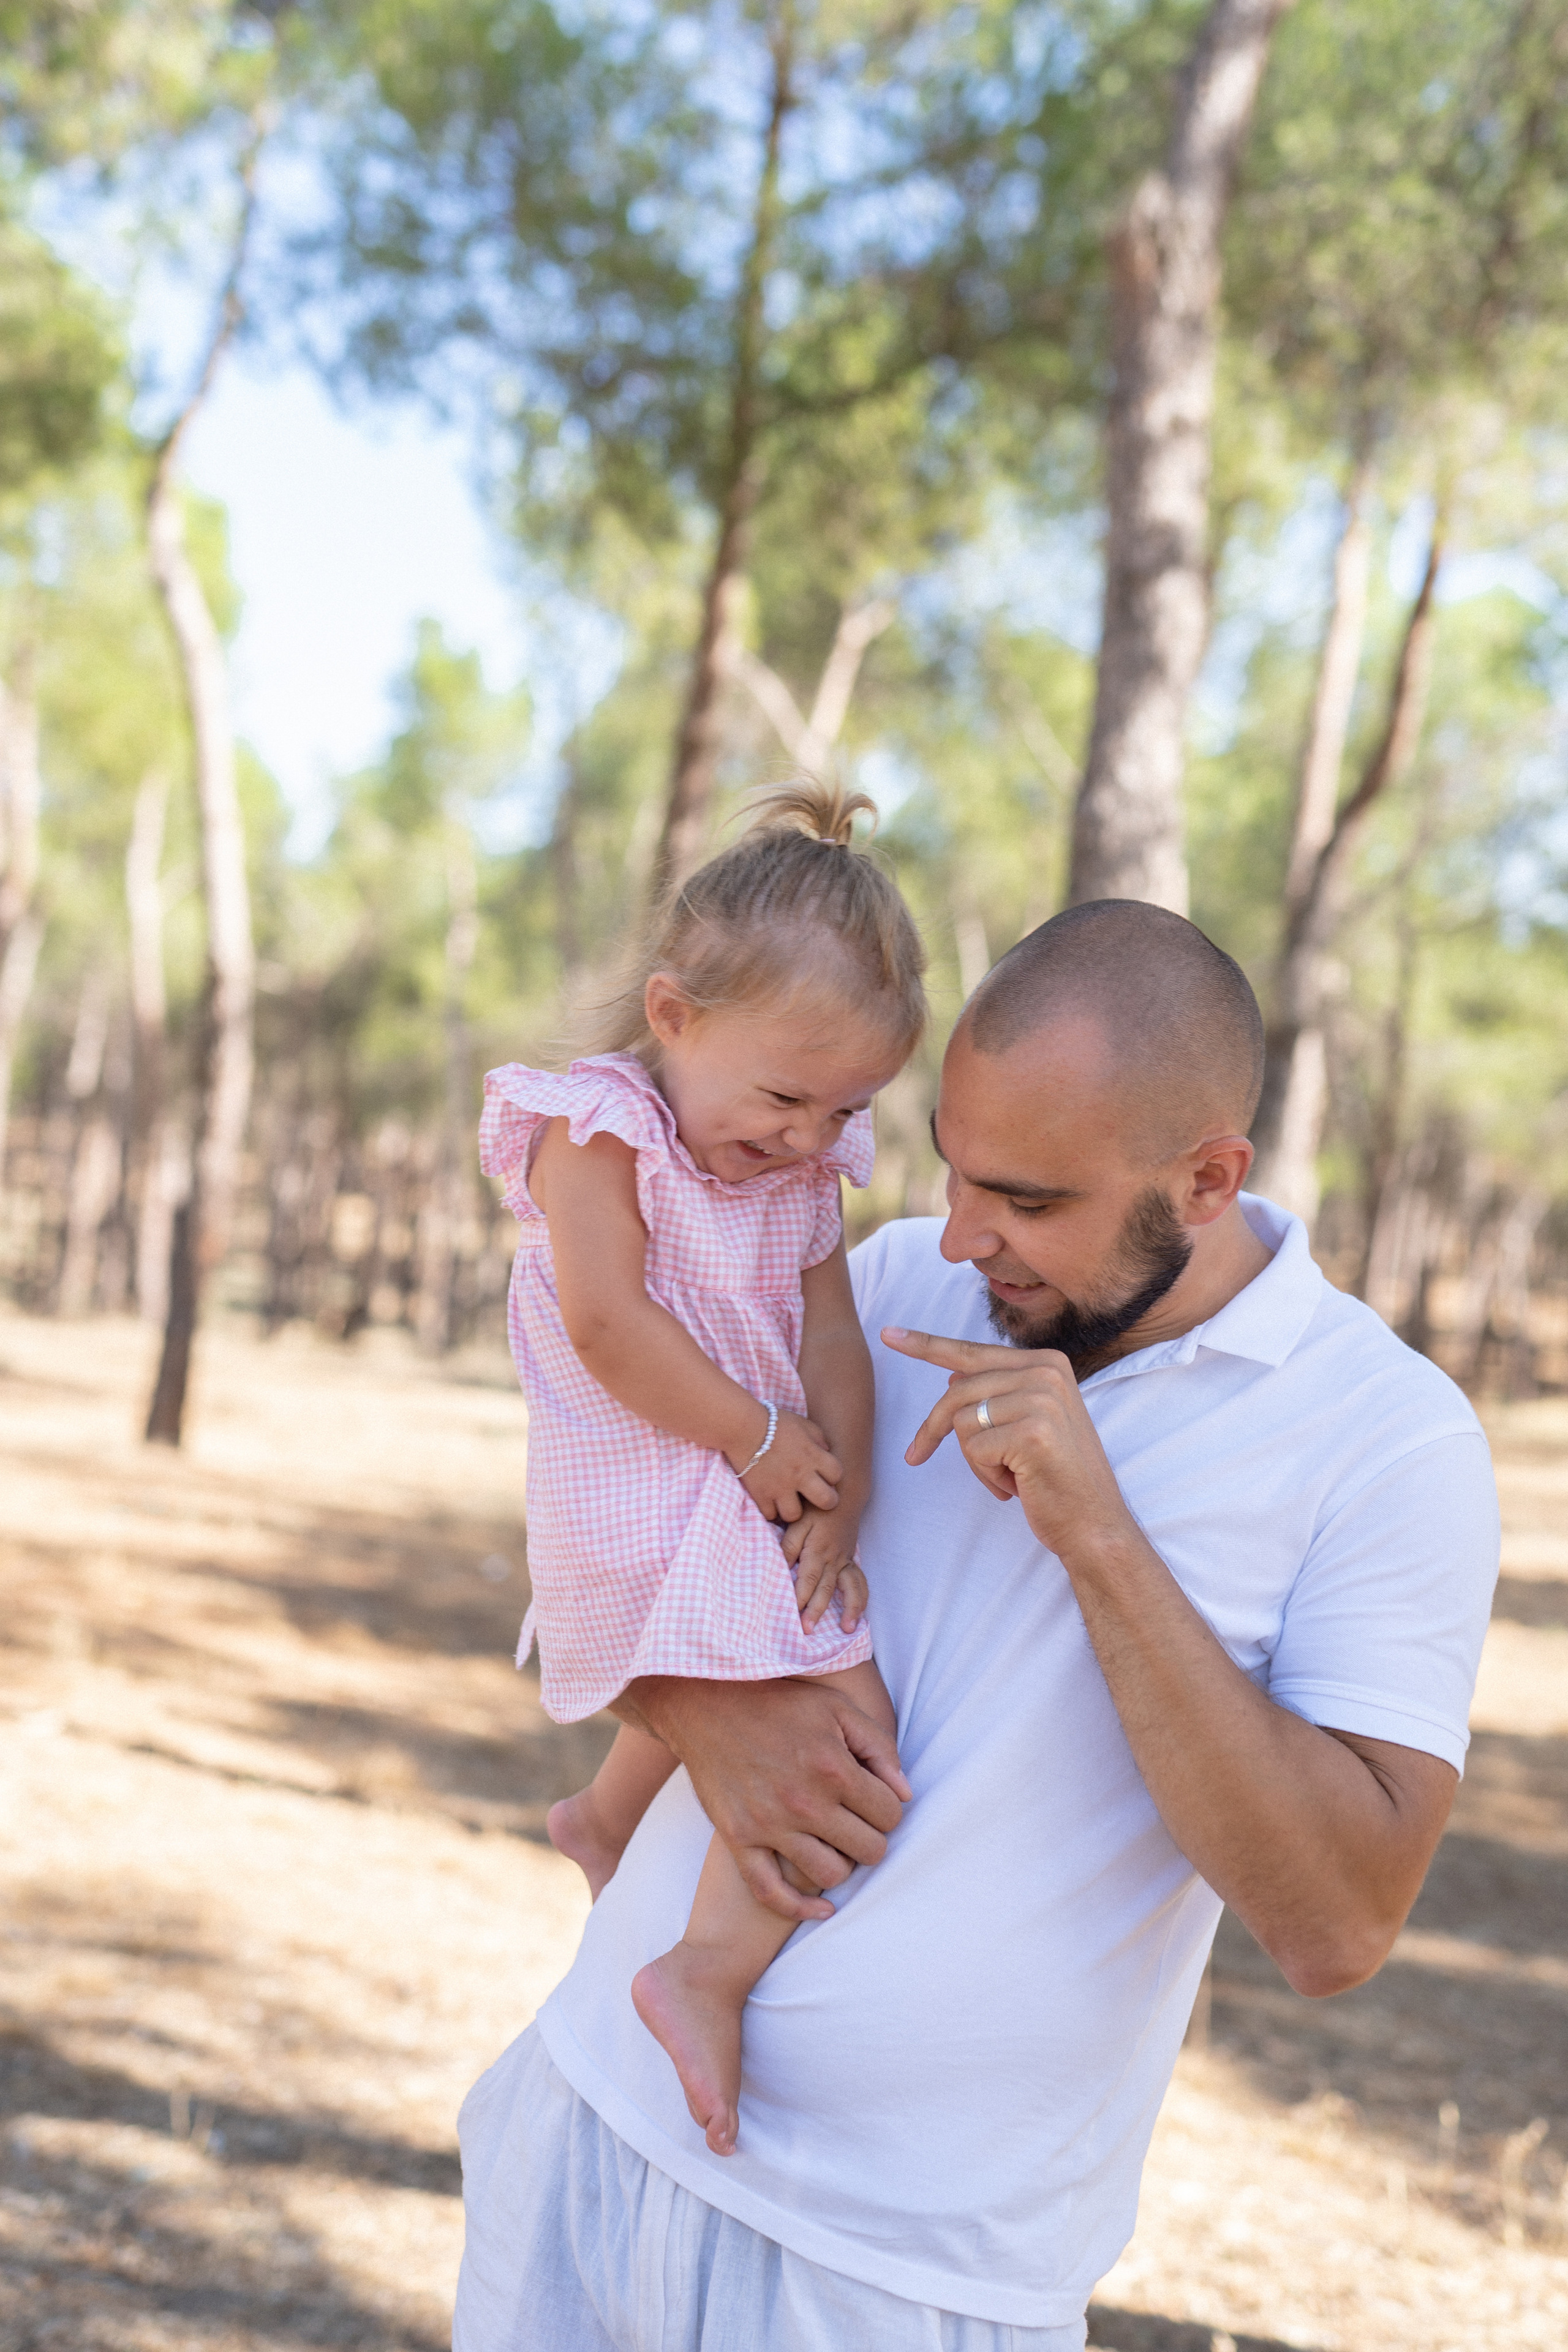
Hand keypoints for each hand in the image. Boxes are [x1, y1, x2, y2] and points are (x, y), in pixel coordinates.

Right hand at [613, 1676, 909, 1923]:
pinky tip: (821, 1909)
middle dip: (872, 1838)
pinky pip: (771, 1893)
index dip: (889, 1810)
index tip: (875, 1802)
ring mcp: (768, 1825)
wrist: (706, 1703)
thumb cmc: (778, 1702)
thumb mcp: (837, 1707)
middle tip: (858, 1823)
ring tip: (835, 1844)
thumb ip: (878, 1747)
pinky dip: (800, 1909)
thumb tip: (905, 1794)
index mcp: (833, 1768)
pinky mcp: (738, 1839)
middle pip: (868, 1850)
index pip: (890, 1815)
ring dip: (841, 1864)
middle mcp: (804, 1802)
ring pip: (830, 1875)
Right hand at [734, 1408, 841, 1523]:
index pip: (837, 1475)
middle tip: (815, 1497)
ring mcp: (780, 1488)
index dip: (832, 1476)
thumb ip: (818, 1438)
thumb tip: (826, 1451)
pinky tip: (769, 1502)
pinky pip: (770, 1515)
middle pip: (827, 1501)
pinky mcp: (761, 1495)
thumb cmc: (773, 1422)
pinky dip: (770, 1510)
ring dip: (793, 1510)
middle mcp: (801, 1475)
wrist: (742, 1427)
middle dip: (825, 1501)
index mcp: (813, 1456)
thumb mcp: (802, 1423)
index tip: (823, 1475)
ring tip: (788, 1502)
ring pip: (795, 1515)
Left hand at [781, 1505, 866, 1631]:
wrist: (843, 1494)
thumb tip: (779, 1566)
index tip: (792, 1613)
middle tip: (807, 1630)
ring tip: (848, 1629)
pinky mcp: (851, 1561)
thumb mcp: (798, 1522)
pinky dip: (860, 1599)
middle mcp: (834, 1558)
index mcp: (817, 1549)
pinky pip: (859, 1582)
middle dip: (816, 1610)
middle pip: (825, 1588)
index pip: (808, 1578)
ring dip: (849, 1609)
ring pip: (849, 1587)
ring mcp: (845, 1560)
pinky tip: (859, 1615)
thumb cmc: (815, 1509)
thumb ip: (789, 1545)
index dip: (800, 1596)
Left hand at [880, 1327, 1135, 1563]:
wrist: (1096, 1524)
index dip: (925, 1346)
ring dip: (976, 1461)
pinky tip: (1018, 1485)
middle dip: (933, 1429)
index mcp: (1047, 1363)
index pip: (971, 1352)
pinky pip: (973, 1449)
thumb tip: (952, 1377)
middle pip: (956, 1390)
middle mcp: (1046, 1371)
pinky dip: (986, 1475)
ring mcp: (1040, 1399)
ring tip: (1010, 1476)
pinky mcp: (1031, 1432)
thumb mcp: (1030, 1424)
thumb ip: (997, 1394)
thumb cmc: (1057, 1478)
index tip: (888, 1334)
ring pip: (961, 1421)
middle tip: (917, 1456)